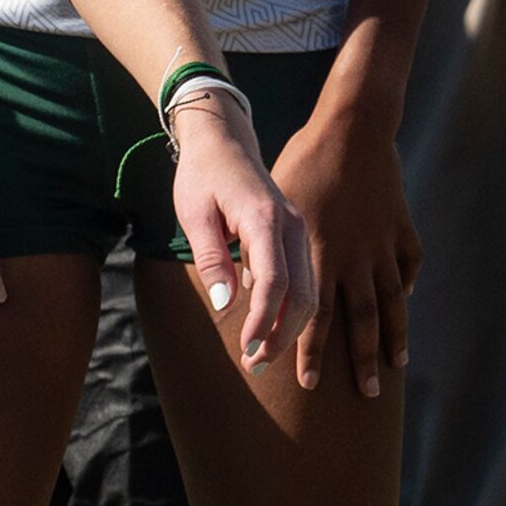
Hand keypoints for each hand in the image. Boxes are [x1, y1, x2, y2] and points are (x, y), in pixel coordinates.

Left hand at [170, 98, 315, 372]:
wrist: (223, 140)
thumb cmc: (203, 176)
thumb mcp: (194, 215)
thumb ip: (211, 259)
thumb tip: (227, 306)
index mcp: (266, 218)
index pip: (275, 282)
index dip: (262, 321)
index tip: (245, 349)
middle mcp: (292, 225)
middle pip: (303, 293)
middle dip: (281, 335)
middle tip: (254, 365)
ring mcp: (299, 229)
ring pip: (310, 290)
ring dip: (289, 327)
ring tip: (260, 355)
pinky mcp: (296, 234)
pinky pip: (305, 279)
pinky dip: (292, 309)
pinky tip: (268, 327)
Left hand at [272, 105, 420, 397]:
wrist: (353, 126)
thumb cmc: (302, 160)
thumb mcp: (266, 205)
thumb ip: (247, 253)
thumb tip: (229, 294)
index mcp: (319, 253)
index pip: (312, 316)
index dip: (308, 352)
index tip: (305, 385)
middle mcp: (355, 256)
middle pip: (362, 320)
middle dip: (363, 361)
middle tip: (365, 394)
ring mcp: (382, 241)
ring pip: (391, 300)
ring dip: (394, 336)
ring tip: (397, 366)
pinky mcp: (399, 223)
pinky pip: (407, 262)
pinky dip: (406, 283)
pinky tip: (404, 300)